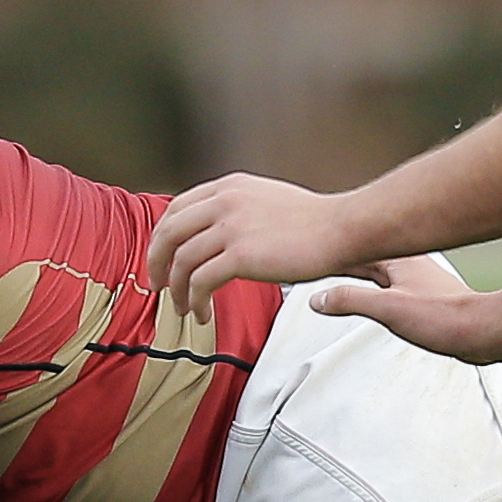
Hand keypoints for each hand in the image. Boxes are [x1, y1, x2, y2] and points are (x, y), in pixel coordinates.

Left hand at [148, 173, 373, 322]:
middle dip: (156, 263)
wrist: (345, 228)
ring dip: (177, 290)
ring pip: (182, 261)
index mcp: (227, 187)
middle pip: (168, 233)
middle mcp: (224, 202)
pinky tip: (202, 313)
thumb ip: (235, 208)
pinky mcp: (241, 254)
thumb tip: (210, 229)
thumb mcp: (264, 198)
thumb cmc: (314, 221)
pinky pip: (201, 281)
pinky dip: (196, 301)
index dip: (161, 236)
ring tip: (183, 307)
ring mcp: (231, 227)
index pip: (175, 209)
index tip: (160, 257)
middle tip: (158, 285)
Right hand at [308, 255, 500, 361]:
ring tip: (333, 265)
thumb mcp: (387, 309)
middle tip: (315, 249)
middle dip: (341, 251)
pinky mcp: (422, 294)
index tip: (310, 242)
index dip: (332, 243)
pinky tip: (368, 290)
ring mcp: (416, 277)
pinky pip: (385, 281)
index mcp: (399, 257)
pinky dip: (368, 282)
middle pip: (365, 252)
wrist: (482, 332)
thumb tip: (317, 298)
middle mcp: (408, 261)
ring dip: (355, 266)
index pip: (355, 244)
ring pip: (376, 266)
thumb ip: (349, 300)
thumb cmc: (444, 317)